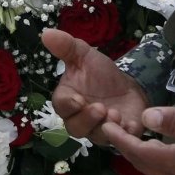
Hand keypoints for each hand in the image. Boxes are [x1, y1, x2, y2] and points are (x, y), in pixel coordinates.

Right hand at [43, 28, 149, 144]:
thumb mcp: (85, 56)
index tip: (78, 100)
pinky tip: (129, 124)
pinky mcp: (120, 136)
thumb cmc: (101, 73)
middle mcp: (81, 119)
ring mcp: (100, 130)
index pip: (62, 107)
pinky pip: (120, 142)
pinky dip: (124, 135)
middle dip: (87, 120)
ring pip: (96, 138)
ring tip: (115, 114)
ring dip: (105, 128)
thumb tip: (46, 33)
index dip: (68, 106)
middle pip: (76, 129)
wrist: (128, 85)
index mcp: (69, 100)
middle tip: (100, 108)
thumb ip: (66, 47)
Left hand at [98, 106, 174, 174]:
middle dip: (128, 147)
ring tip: (134, 134)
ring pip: (161, 171)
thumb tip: (146, 117)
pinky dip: (162, 159)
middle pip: (147, 166)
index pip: (142, 154)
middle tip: (114, 126)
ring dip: (144, 154)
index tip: (106, 123)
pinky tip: (164, 146)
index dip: (122, 139)